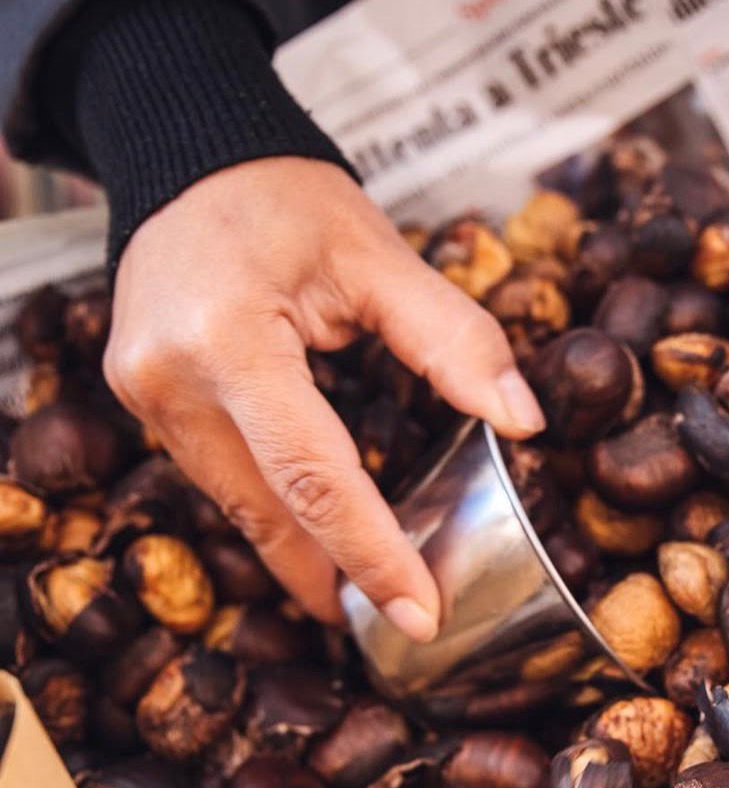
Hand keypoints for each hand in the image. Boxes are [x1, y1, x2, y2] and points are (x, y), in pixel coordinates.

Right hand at [107, 157, 543, 637]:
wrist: (186, 159)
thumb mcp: (379, 254)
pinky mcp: (146, 401)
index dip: (373, 553)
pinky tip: (316, 544)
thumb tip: (525, 421)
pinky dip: (273, 514)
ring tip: (366, 600)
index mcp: (228, 339)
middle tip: (402, 628)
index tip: (421, 613)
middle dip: (337, 578)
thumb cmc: (285, 197)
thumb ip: (455, 338)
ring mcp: (145, 395)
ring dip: (302, 557)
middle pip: (267, 510)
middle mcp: (168, 379)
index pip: (313, 477)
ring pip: (237, 506)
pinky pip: (218, 478)